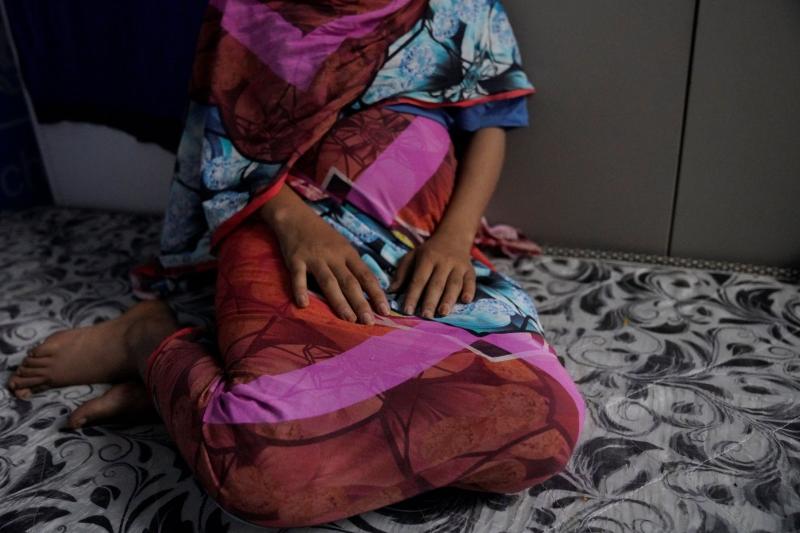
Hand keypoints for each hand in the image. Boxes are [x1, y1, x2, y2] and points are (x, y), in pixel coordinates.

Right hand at [261, 188, 388, 324]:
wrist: (296, 217)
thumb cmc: (323, 236)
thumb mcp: (343, 247)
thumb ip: (353, 266)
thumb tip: (370, 289)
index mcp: (348, 253)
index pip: (366, 275)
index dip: (376, 293)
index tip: (385, 310)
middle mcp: (334, 256)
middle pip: (350, 282)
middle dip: (361, 302)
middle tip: (369, 322)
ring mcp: (315, 258)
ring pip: (329, 282)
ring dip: (339, 302)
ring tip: (349, 319)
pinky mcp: (296, 259)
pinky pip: (298, 277)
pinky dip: (301, 290)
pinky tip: (304, 305)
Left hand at [388, 231, 476, 317]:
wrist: (453, 237)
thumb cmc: (429, 252)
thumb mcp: (412, 256)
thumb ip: (402, 273)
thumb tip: (391, 291)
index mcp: (427, 258)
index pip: (419, 279)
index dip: (412, 295)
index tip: (407, 310)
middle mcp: (444, 261)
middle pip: (437, 283)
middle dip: (430, 300)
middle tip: (425, 316)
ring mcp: (459, 265)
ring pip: (454, 283)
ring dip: (449, 299)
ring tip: (442, 313)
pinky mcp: (470, 270)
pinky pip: (471, 281)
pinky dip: (469, 291)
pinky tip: (465, 301)